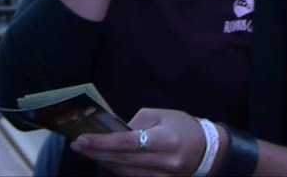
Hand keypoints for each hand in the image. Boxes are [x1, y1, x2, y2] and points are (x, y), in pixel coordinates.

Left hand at [72, 108, 206, 176]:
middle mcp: (165, 163)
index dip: (102, 143)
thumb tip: (113, 131)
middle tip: (78, 145)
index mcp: (166, 140)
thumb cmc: (183, 126)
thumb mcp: (161, 115)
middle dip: (97, 153)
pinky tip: (106, 161)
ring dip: (104, 162)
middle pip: (123, 161)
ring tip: (88, 151)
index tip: (82, 139)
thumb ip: (136, 122)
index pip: (127, 144)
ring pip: (125, 173)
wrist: (209, 150)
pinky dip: (117, 170)